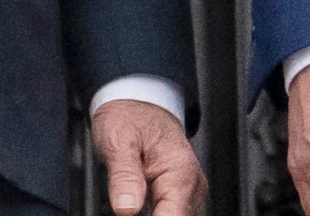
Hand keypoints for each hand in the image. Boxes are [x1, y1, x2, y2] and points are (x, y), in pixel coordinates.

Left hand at [91, 99, 205, 214]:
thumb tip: (126, 210)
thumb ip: (124, 177)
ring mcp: (187, 192)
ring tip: (128, 196)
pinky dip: (152, 213)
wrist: (136, 104)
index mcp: (181, 171)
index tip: (128, 211)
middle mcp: (191, 185)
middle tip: (125, 202)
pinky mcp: (178, 196)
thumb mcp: (118, 141)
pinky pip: (168, 213)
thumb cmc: (129, 117)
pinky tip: (134, 203)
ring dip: (149, 214)